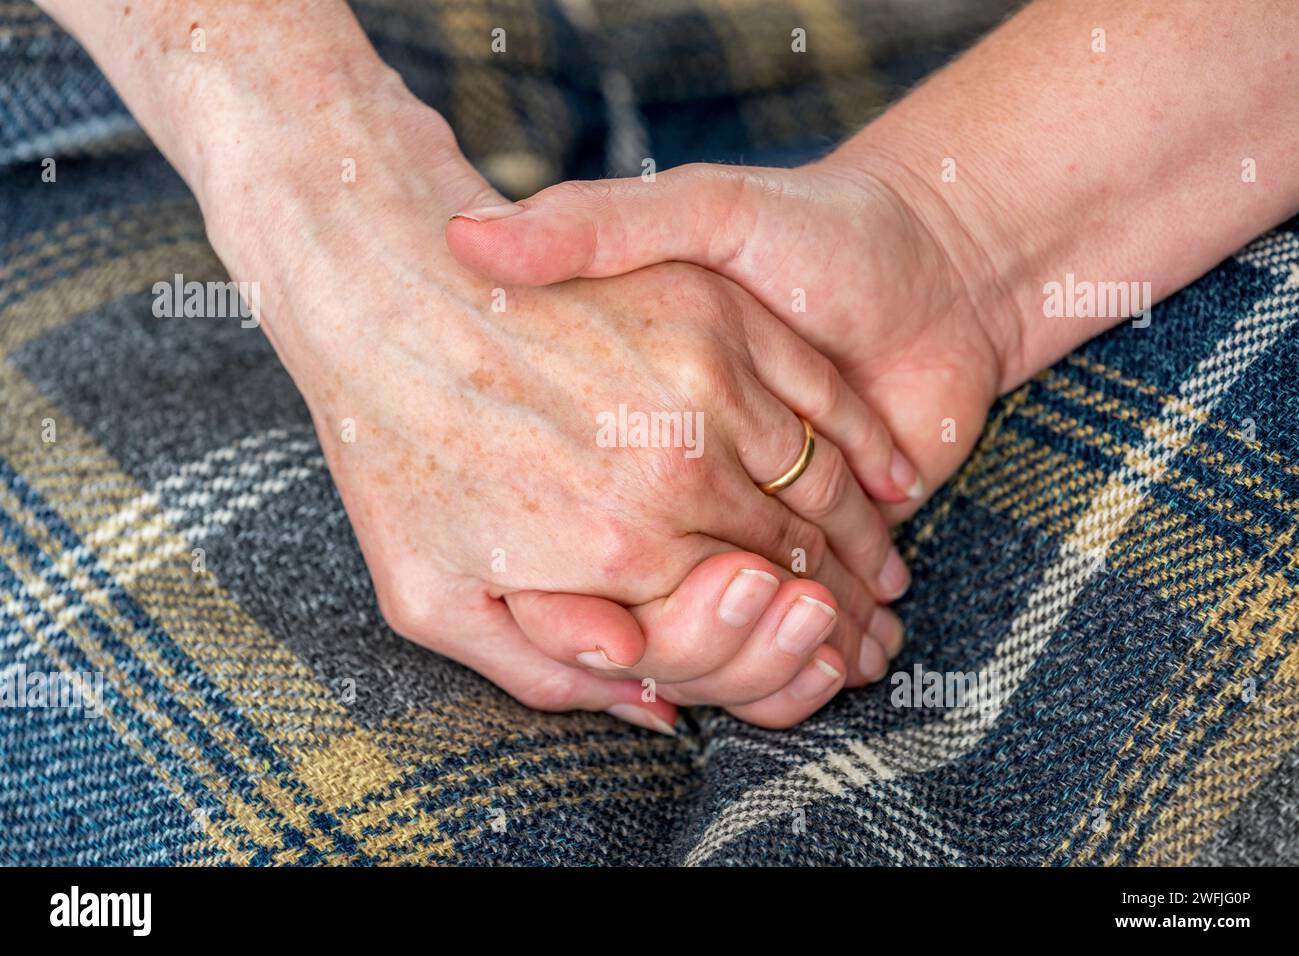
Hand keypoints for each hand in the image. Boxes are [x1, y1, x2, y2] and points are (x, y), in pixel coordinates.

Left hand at [195, 78, 908, 720]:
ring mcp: (708, 382)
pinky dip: (870, 450)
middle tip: (873, 628)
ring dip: (866, 537)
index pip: (747, 617)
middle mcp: (681, 472)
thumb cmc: (393, 449)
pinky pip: (824, 399)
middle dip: (841, 604)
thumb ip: (544, 673)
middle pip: (796, 557)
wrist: (383, 285)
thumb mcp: (430, 597)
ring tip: (885, 570)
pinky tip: (891, 482)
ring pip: (821, 483)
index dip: (794, 647)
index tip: (826, 656)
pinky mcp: (721, 313)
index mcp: (623, 550)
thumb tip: (653, 712)